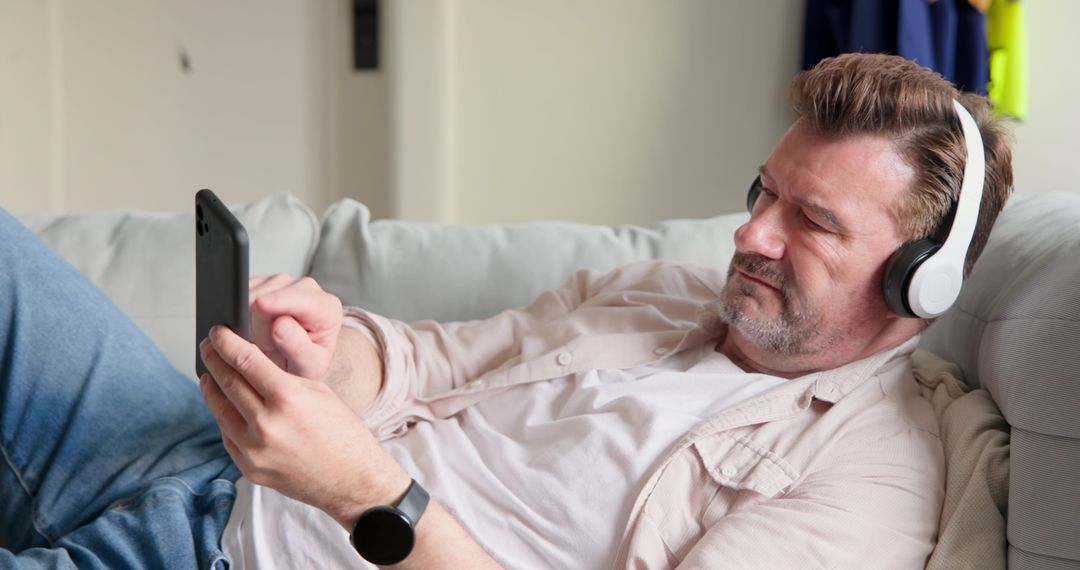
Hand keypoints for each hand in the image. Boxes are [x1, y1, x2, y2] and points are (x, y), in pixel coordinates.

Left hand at [199, 325, 408, 526]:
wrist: (353, 481)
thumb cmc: (343, 435)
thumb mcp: (318, 393)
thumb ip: (282, 378)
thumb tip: (251, 363)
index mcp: (288, 398)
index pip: (244, 360)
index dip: (225, 343)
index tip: (217, 334)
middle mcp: (267, 424)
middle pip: (227, 382)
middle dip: (214, 360)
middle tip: (208, 348)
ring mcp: (255, 450)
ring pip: (220, 410)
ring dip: (212, 389)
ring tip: (210, 375)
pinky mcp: (250, 468)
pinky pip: (228, 436)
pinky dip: (224, 417)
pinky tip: (225, 406)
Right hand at [248, 275, 342, 380]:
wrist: (298, 361)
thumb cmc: (307, 363)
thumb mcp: (309, 366)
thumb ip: (298, 348)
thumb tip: (280, 325)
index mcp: (326, 307)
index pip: (297, 297)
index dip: (277, 301)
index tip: (261, 305)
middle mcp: (306, 288)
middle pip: (266, 295)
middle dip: (257, 325)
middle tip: (268, 346)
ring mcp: (284, 282)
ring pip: (248, 294)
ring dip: (248, 321)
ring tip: (264, 339)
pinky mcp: (263, 282)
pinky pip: (239, 295)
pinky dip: (241, 315)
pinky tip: (255, 329)